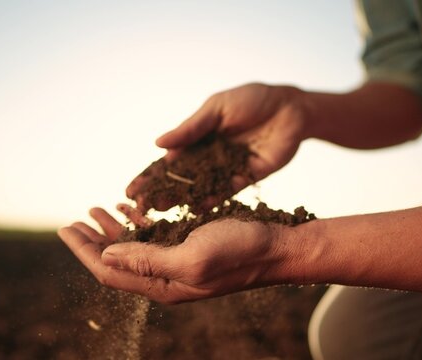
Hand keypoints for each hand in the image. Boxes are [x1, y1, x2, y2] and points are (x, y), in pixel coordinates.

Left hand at [58, 208, 293, 303]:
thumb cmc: (238, 252)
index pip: (108, 271)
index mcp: (161, 284)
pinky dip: (138, 223)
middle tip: (74, 220)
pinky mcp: (189, 248)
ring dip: (112, 229)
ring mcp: (176, 262)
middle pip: (115, 261)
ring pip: (133, 248)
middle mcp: (164, 277)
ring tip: (97, 208)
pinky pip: (154, 238)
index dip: (83, 251)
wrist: (276, 248)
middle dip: (92, 240)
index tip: (64, 228)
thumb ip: (147, 260)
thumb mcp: (191, 256)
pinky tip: (130, 209)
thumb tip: (104, 257)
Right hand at [127, 83, 308, 211]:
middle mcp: (208, 158)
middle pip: (179, 180)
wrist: (290, 108)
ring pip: (199, 189)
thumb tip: (158, 144)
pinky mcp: (246, 178)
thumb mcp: (216, 109)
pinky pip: (226, 192)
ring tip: (161, 213)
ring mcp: (226, 170)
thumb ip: (191, 129)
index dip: (149, 176)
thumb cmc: (251, 100)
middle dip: (159, 193)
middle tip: (139, 210)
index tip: (130, 190)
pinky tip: (195, 211)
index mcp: (197, 139)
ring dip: (180, 200)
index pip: (168, 161)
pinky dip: (211, 201)